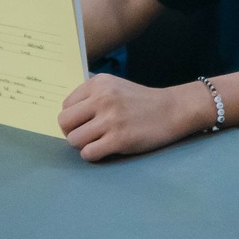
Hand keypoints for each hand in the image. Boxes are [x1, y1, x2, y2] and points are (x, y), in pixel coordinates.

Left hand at [56, 74, 206, 160]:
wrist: (174, 110)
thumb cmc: (141, 101)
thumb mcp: (114, 87)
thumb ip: (91, 97)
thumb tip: (65, 119)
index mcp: (99, 83)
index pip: (66, 106)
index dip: (74, 118)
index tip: (88, 122)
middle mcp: (102, 99)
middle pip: (65, 123)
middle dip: (73, 132)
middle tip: (89, 135)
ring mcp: (111, 120)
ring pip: (74, 140)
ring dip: (84, 145)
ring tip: (99, 141)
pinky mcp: (119, 139)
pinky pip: (88, 153)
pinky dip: (94, 155)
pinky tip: (106, 149)